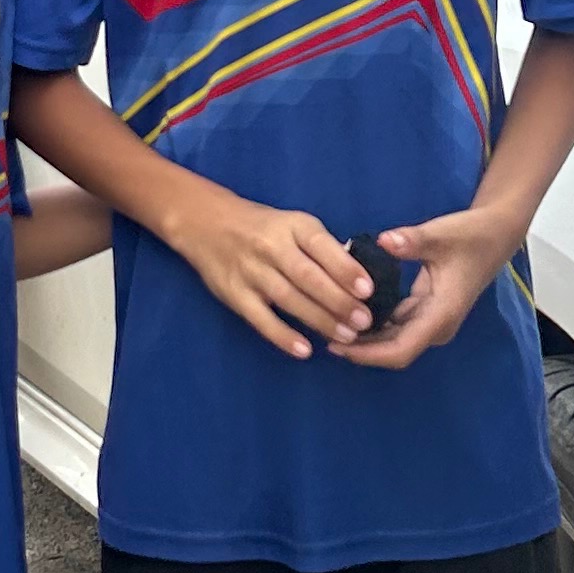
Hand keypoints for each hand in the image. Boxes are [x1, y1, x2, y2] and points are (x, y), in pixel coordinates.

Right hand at [162, 187, 371, 357]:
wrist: (205, 222)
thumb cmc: (263, 227)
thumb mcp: (293, 224)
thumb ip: (321, 248)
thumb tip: (357, 279)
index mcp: (292, 225)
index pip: (322, 246)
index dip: (345, 269)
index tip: (368, 290)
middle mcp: (271, 246)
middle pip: (308, 277)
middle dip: (339, 301)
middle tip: (364, 322)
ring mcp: (251, 271)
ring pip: (289, 299)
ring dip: (319, 320)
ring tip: (346, 336)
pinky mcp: (234, 293)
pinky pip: (260, 318)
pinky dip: (282, 335)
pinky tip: (304, 350)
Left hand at [332, 205, 517, 370]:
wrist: (495, 235)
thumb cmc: (470, 235)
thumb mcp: (441, 234)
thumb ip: (412, 240)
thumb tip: (384, 240)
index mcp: (441, 314)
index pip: (401, 349)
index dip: (368, 354)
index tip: (337, 346)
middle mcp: (435, 325)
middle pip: (393, 351)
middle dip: (359, 349)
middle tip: (321, 335)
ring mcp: (431, 321)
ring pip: (393, 341)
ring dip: (364, 339)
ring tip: (327, 326)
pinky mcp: (425, 313)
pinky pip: (395, 327)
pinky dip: (372, 325)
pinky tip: (347, 313)